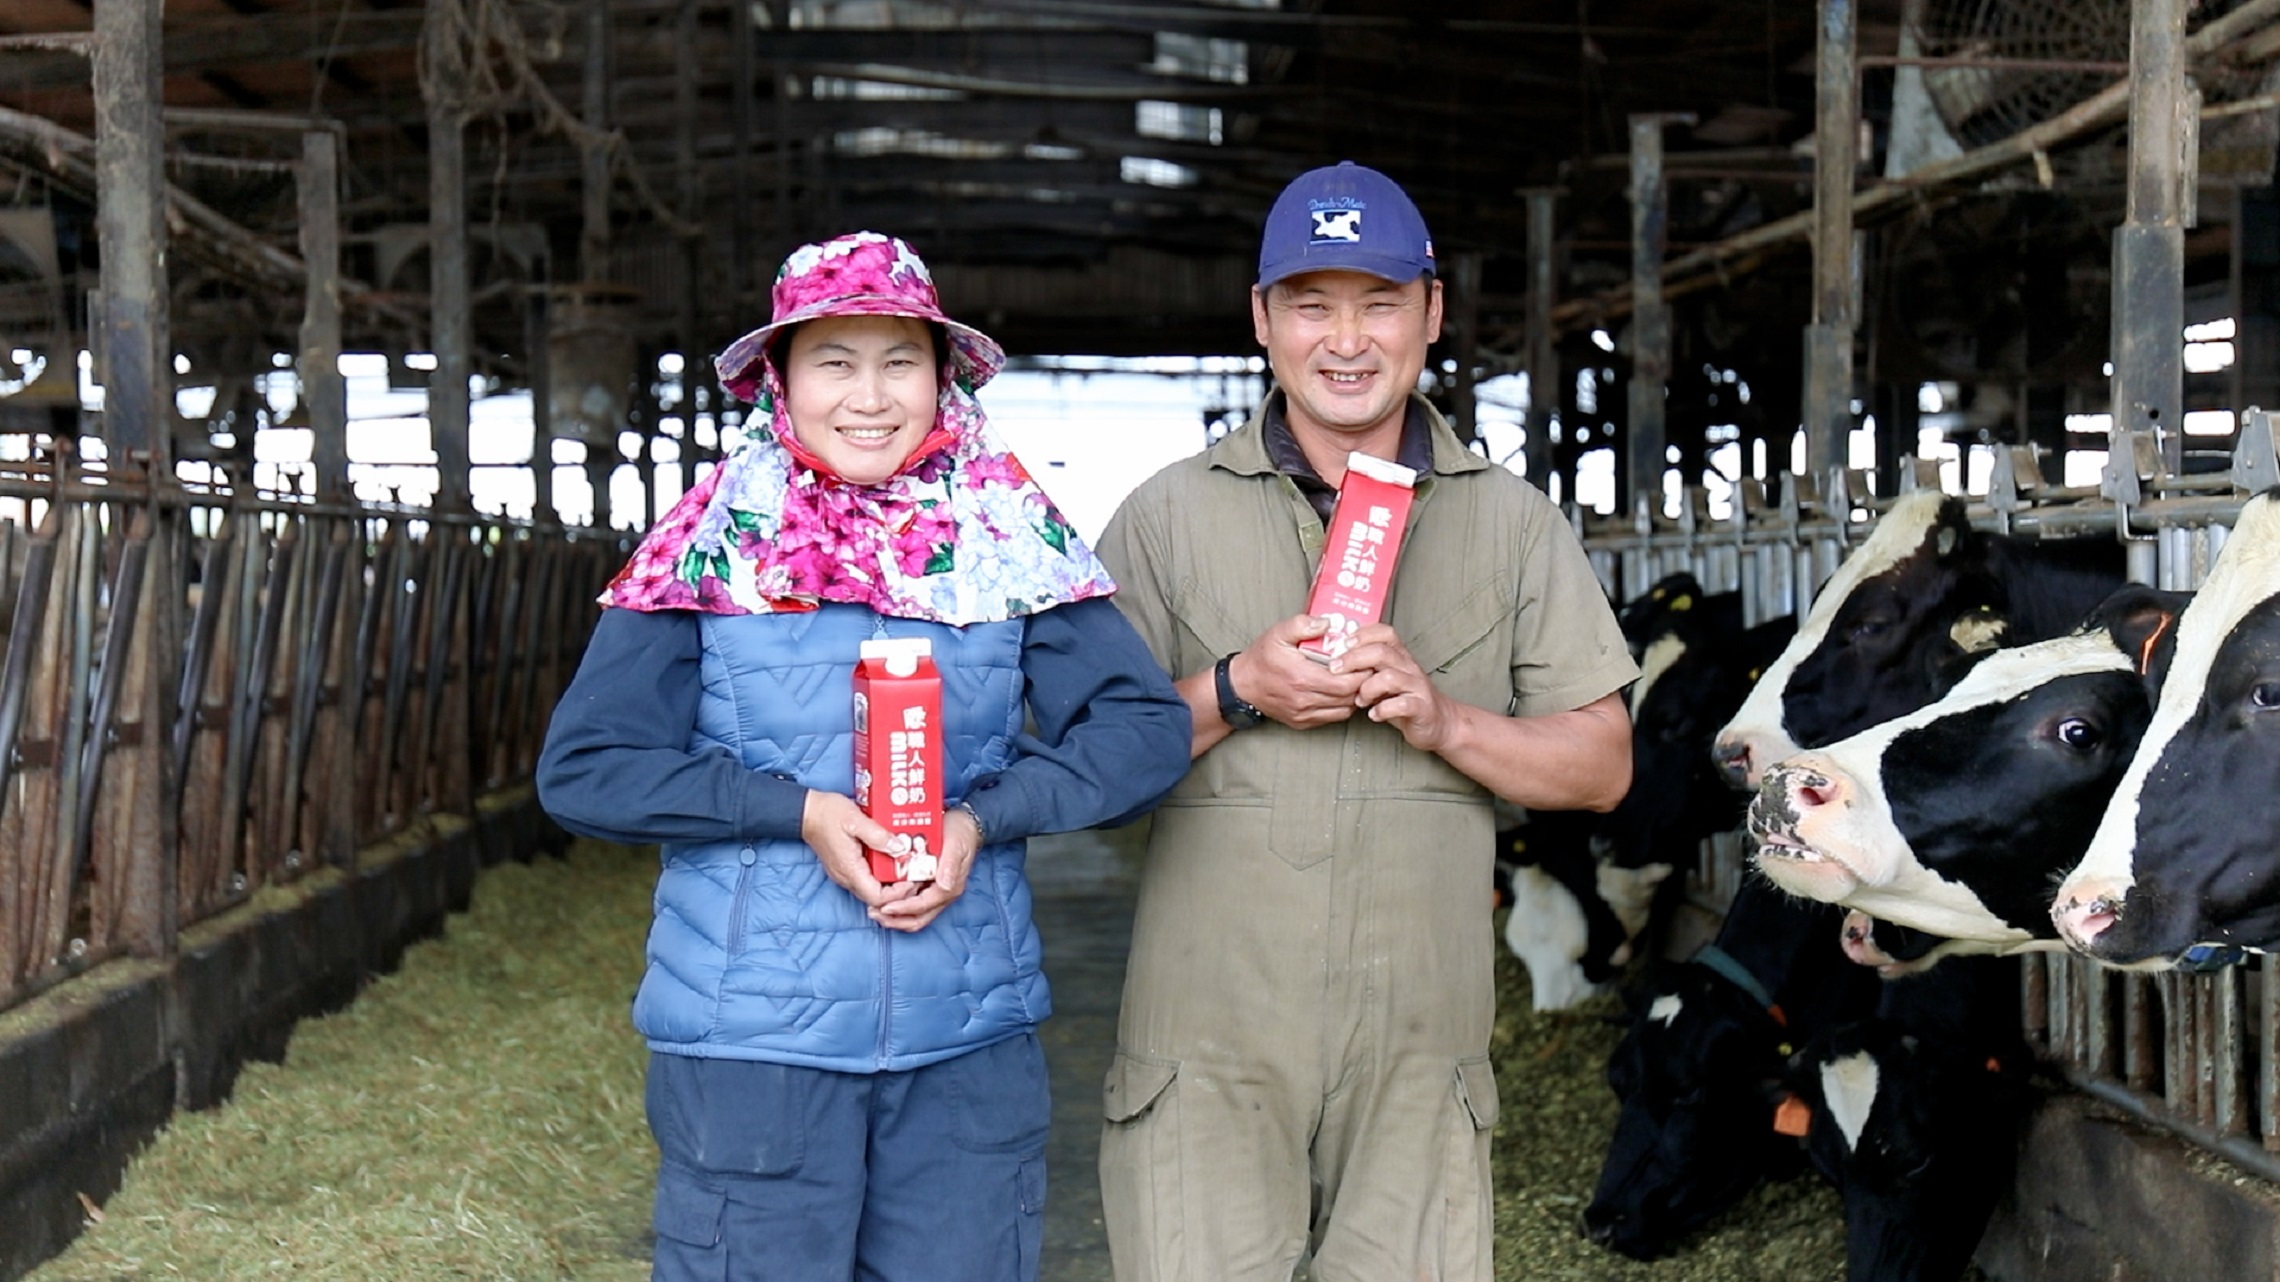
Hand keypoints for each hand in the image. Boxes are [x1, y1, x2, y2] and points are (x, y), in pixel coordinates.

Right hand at [801, 790, 919, 910]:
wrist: (807, 812)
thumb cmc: (828, 814)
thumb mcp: (855, 819)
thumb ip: (878, 835)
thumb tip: (900, 848)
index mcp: (850, 869)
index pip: (877, 898)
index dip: (898, 894)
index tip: (912, 879)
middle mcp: (847, 877)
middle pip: (877, 898)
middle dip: (898, 890)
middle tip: (916, 874)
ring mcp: (845, 874)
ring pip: (872, 889)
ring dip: (891, 882)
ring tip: (907, 866)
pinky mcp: (846, 868)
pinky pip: (867, 879)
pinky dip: (881, 874)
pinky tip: (892, 859)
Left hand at [870, 805, 982, 932]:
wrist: (965, 825)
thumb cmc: (960, 832)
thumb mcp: (956, 844)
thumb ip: (950, 864)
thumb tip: (944, 885)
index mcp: (950, 887)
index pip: (924, 906)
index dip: (903, 909)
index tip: (885, 907)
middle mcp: (943, 894)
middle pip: (918, 919)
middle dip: (895, 920)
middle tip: (874, 913)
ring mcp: (935, 893)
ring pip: (914, 916)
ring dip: (894, 917)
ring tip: (874, 910)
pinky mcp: (928, 888)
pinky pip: (912, 905)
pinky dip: (898, 907)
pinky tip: (883, 900)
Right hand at [1231, 614, 1368, 728]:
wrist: (1242, 685)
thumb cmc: (1261, 658)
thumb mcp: (1278, 633)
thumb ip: (1303, 625)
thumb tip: (1328, 623)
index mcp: (1301, 677)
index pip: (1345, 682)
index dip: (1361, 673)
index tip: (1366, 661)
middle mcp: (1304, 699)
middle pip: (1348, 697)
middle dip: (1362, 683)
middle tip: (1367, 669)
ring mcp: (1303, 714)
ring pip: (1343, 710)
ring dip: (1355, 696)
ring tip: (1357, 679)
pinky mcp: (1302, 722)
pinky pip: (1332, 718)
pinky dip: (1343, 706)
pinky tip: (1343, 692)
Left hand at [1332, 623, 1458, 751]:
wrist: (1438, 721)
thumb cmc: (1405, 698)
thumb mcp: (1386, 677)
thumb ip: (1367, 667)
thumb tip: (1335, 658)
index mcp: (1400, 656)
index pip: (1384, 633)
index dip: (1362, 635)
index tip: (1342, 644)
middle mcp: (1409, 667)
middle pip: (1381, 652)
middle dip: (1354, 659)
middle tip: (1336, 669)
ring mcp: (1416, 686)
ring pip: (1389, 677)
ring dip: (1367, 689)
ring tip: (1360, 700)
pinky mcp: (1420, 707)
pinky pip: (1401, 705)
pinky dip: (1382, 710)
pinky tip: (1374, 714)